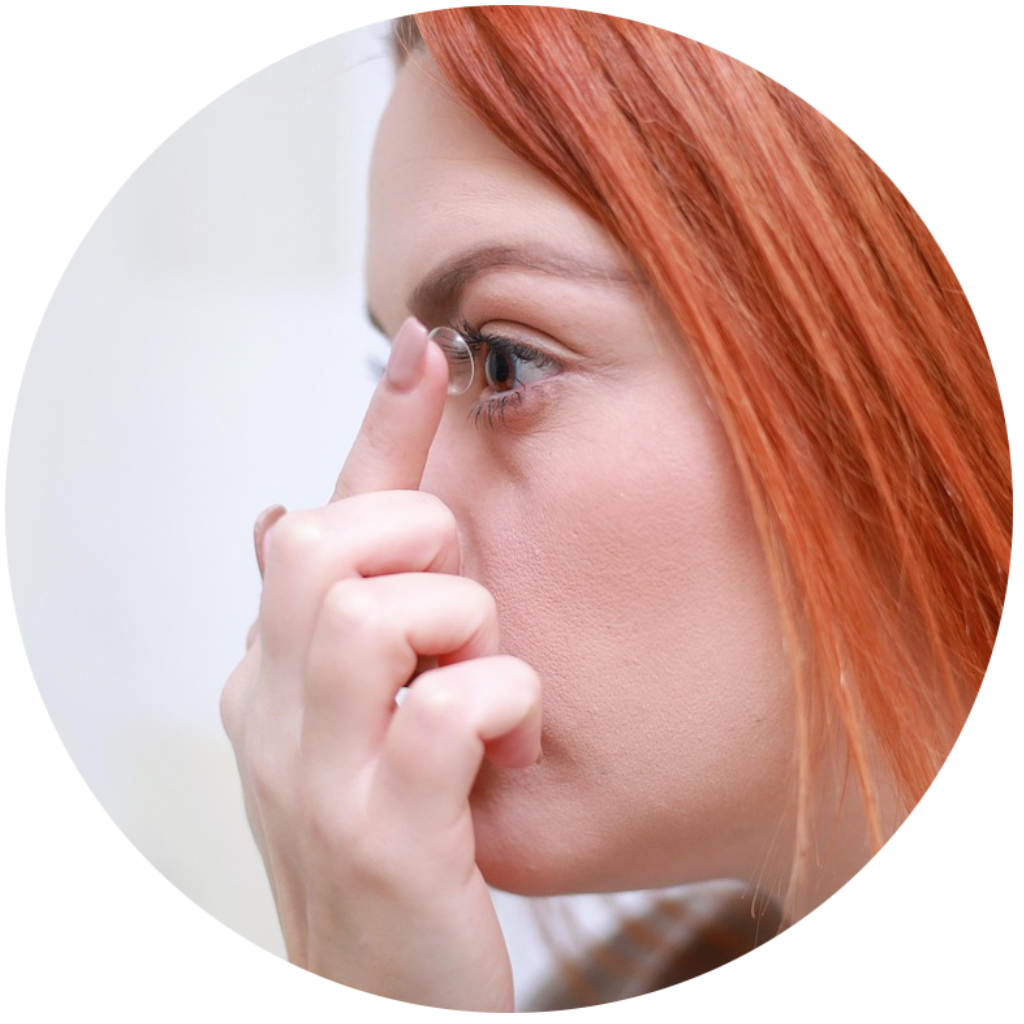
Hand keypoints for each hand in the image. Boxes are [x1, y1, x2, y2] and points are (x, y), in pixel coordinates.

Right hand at [221, 318, 540, 1010]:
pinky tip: (510, 750)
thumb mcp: (362, 711)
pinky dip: (505, 710)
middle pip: (328, 542)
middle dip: (424, 551)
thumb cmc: (392, 837)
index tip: (429, 343)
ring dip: (464, 631)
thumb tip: (291, 502)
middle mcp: (272, 714)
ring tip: (485, 695)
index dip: (381, 431)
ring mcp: (321, 780)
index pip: (316, 519)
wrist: (384, 1000)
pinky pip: (454, 710)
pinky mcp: (387, 841)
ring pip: (379, 610)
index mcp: (268, 674)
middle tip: (461, 621)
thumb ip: (351, 609)